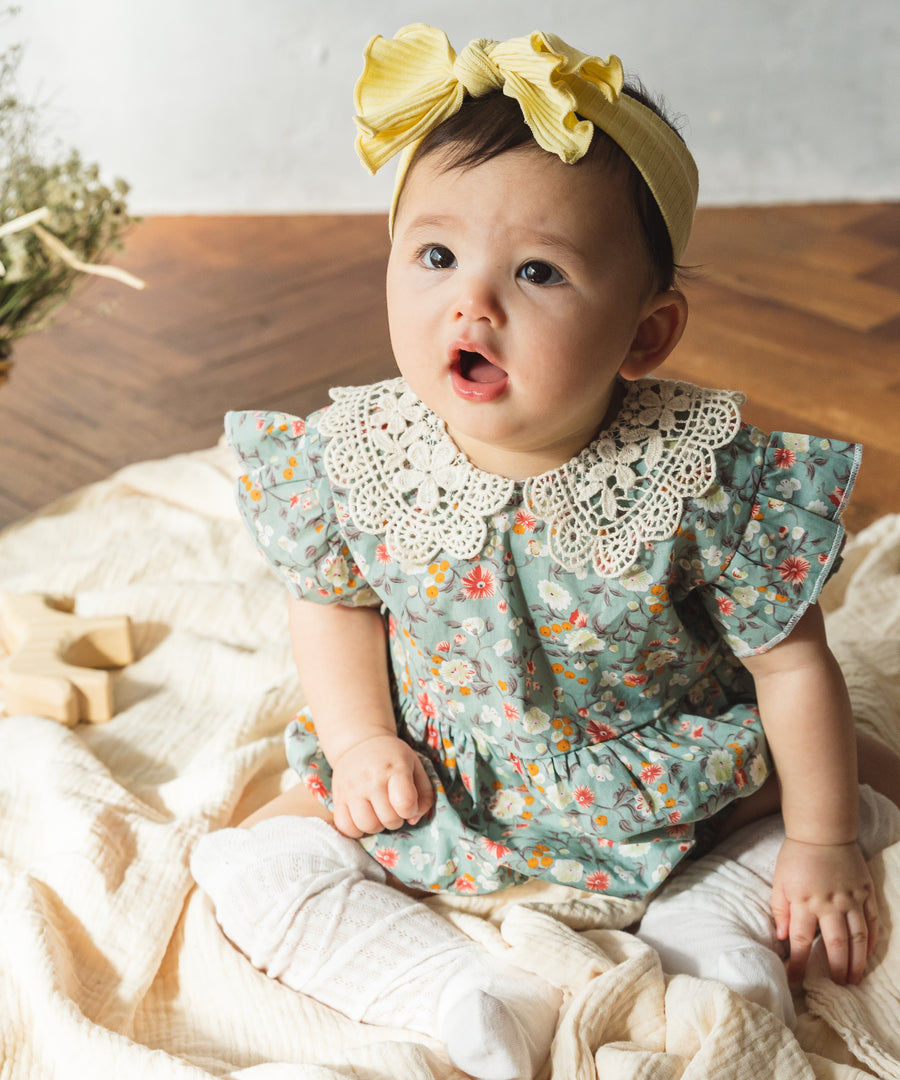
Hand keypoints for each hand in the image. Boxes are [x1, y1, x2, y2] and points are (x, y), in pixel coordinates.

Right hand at [330, 734, 434, 837]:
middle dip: (396, 819)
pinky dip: (356, 829)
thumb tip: (413, 820)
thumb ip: (424, 794)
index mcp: (395, 769)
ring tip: (378, 813)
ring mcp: (352, 789)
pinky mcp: (338, 798)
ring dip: (377, 826)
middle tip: (393, 808)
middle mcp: (372, 779)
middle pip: (389, 819)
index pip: (405, 804)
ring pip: (367, 826)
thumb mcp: (416, 766)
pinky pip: (345, 827)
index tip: (408, 804)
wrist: (359, 742)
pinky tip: (363, 817)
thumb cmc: (392, 757)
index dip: (411, 811)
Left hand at [771, 837, 878, 984]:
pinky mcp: (866, 892)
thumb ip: (780, 909)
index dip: (798, 963)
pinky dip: (873, 939)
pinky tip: (870, 953)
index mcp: (805, 903)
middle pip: (835, 945)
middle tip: (837, 986)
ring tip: (855, 978)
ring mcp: (851, 899)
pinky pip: (872, 921)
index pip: (801, 941)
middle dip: (835, 969)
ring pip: (858, 938)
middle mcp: (830, 905)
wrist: (823, 831)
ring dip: (857, 961)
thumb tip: (781, 937)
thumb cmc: (797, 856)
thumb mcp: (780, 881)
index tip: (794, 979)